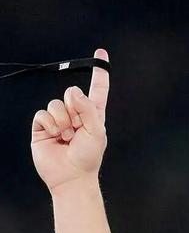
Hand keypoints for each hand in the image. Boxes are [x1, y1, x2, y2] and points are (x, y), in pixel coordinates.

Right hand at [31, 47, 109, 192]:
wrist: (71, 177)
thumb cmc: (88, 158)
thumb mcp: (96, 131)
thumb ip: (88, 108)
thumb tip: (74, 92)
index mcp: (93, 115)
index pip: (97, 90)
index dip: (99, 73)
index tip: (100, 54)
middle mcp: (75, 115)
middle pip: (71, 92)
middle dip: (74, 109)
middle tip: (77, 128)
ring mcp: (58, 120)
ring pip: (56, 103)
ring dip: (63, 120)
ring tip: (66, 137)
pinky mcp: (43, 127)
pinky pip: (43, 113)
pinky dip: (51, 123)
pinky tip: (56, 136)